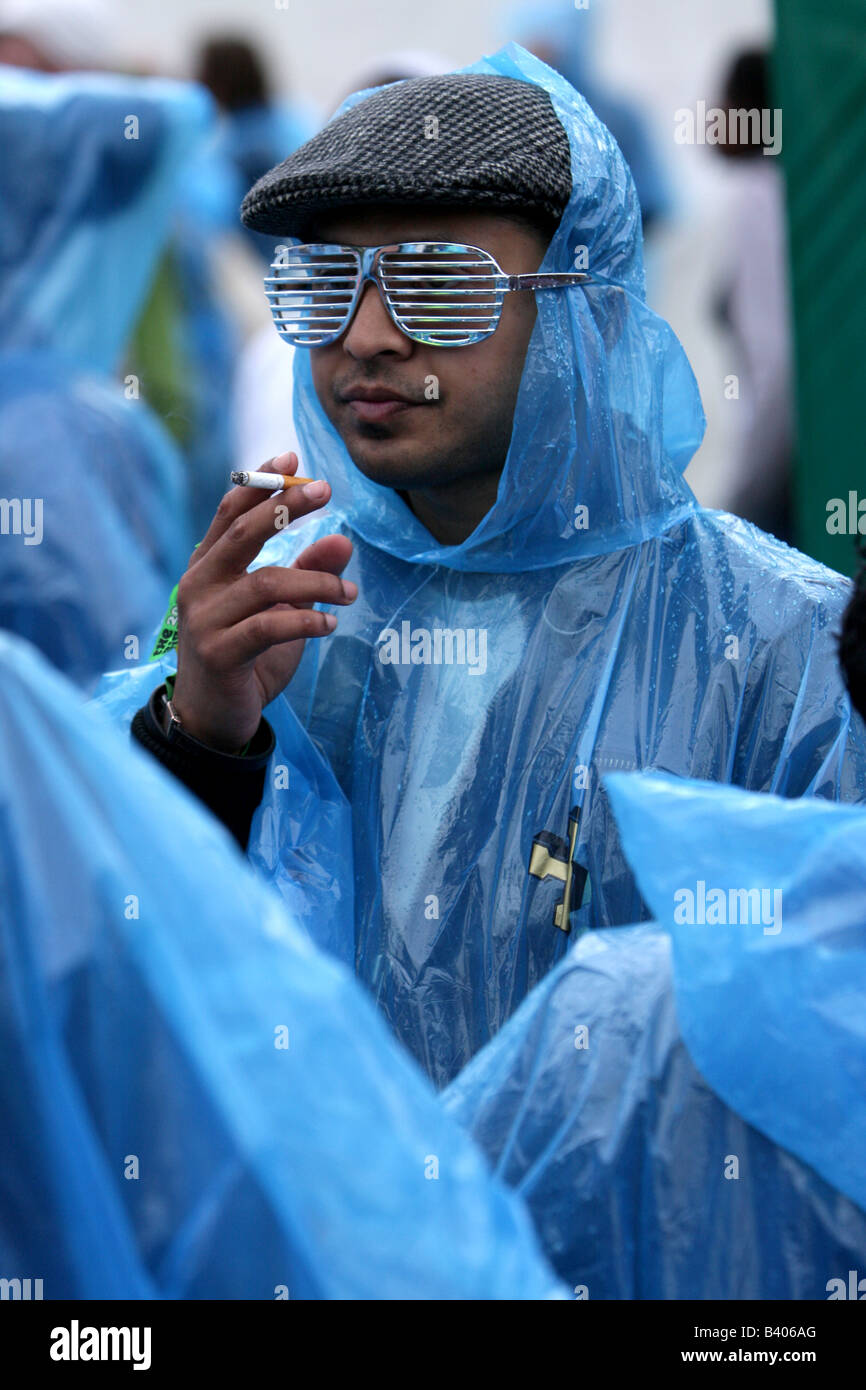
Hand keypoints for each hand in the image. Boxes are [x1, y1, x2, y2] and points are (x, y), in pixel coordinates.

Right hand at [172, 453, 355, 750]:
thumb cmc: (246, 659)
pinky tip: (331, 624)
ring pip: (264, 583)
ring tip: (350, 591)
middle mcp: (199, 586)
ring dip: (315, 581)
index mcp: (208, 568)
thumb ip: (306, 574)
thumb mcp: (282, 611)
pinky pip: (267, 627)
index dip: (259, 483)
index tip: (292, 458)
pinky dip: (306, 621)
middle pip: (241, 534)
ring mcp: (204, 620)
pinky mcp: (219, 653)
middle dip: (285, 507)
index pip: (229, 513)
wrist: (213, 719)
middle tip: (326, 491)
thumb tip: (344, 539)